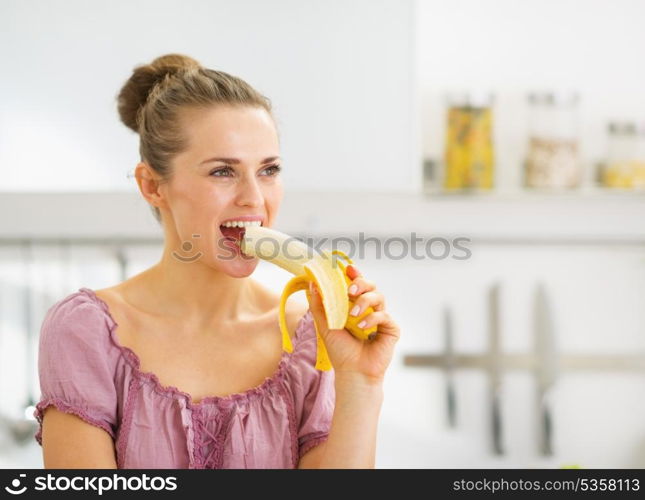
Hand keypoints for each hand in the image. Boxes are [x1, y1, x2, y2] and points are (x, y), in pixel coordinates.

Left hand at [305, 264, 400, 382]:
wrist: (352, 372)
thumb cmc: (340, 350)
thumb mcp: (324, 325)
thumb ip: (319, 306)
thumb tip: (313, 284)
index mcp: (355, 306)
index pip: (357, 285)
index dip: (355, 274)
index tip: (348, 268)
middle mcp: (369, 309)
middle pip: (371, 286)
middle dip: (361, 283)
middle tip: (350, 289)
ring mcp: (381, 318)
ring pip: (379, 297)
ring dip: (364, 301)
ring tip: (353, 314)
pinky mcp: (391, 329)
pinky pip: (384, 315)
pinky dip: (372, 319)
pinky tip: (363, 328)